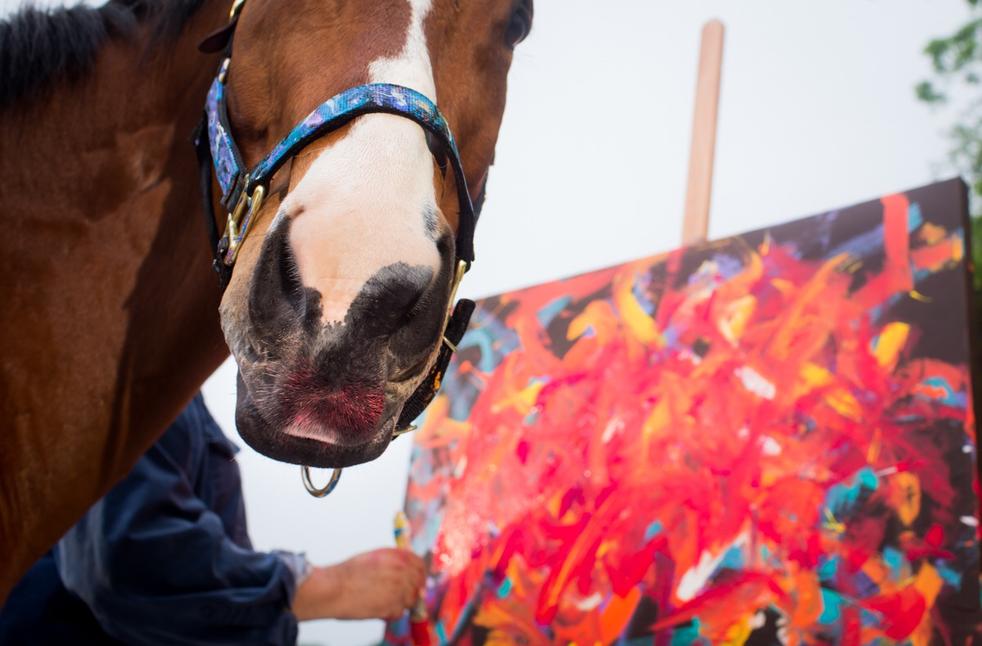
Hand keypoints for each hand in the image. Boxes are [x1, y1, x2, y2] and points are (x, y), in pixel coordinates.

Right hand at [292, 548, 424, 620]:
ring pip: (411, 600)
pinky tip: (378, 608)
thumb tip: (406, 571)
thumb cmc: (348, 574)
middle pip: (419, 583)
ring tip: (383, 601)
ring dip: (400, 602)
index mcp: (396, 556)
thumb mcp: (374, 558)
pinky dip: (390, 613)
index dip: (419, 573)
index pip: (419, 564)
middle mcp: (401, 571)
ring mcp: (399, 589)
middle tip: (401, 596)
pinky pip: (399, 613)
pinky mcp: (392, 607)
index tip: (416, 580)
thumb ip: (393, 562)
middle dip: (412, 590)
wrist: (334, 589)